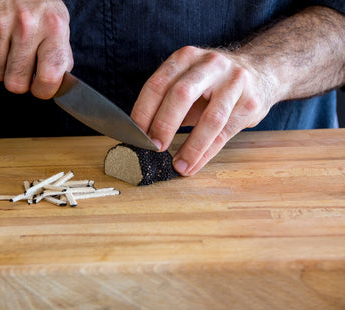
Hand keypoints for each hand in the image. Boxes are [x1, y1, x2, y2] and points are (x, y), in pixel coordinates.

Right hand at [0, 0, 72, 97]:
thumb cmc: (33, 3)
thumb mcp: (57, 22)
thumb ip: (60, 54)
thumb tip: (58, 84)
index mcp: (53, 26)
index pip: (49, 78)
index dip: (44, 91)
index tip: (40, 88)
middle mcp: (26, 25)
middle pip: (16, 83)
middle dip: (19, 81)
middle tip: (21, 68)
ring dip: (0, 68)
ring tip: (6, 48)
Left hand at [131, 46, 277, 175]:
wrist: (261, 70)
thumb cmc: (212, 82)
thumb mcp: (188, 80)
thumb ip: (167, 101)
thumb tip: (143, 136)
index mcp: (186, 57)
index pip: (158, 85)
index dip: (143, 112)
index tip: (135, 135)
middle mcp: (210, 65)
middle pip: (182, 94)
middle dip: (164, 124)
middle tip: (153, 148)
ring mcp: (234, 82)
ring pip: (210, 118)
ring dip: (191, 146)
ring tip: (178, 165)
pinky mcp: (250, 103)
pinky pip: (224, 133)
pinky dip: (206, 153)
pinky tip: (193, 165)